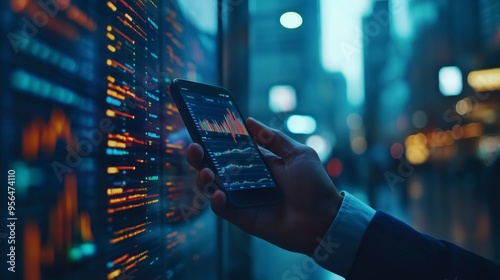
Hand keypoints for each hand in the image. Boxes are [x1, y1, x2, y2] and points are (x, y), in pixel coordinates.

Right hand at [186, 117, 342, 254]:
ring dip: (204, 178)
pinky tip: (219, 194)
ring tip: (206, 171)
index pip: (230, 149)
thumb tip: (249, 121)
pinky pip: (224, 209)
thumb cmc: (315, 185)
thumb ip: (273, 138)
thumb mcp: (298, 154)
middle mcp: (246, 180)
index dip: (214, 140)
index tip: (202, 128)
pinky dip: (217, 202)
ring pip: (213, 187)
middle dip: (200, 156)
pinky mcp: (243, 217)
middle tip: (194, 147)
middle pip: (214, 167)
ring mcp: (243, 199)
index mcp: (258, 163)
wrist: (325, 218)